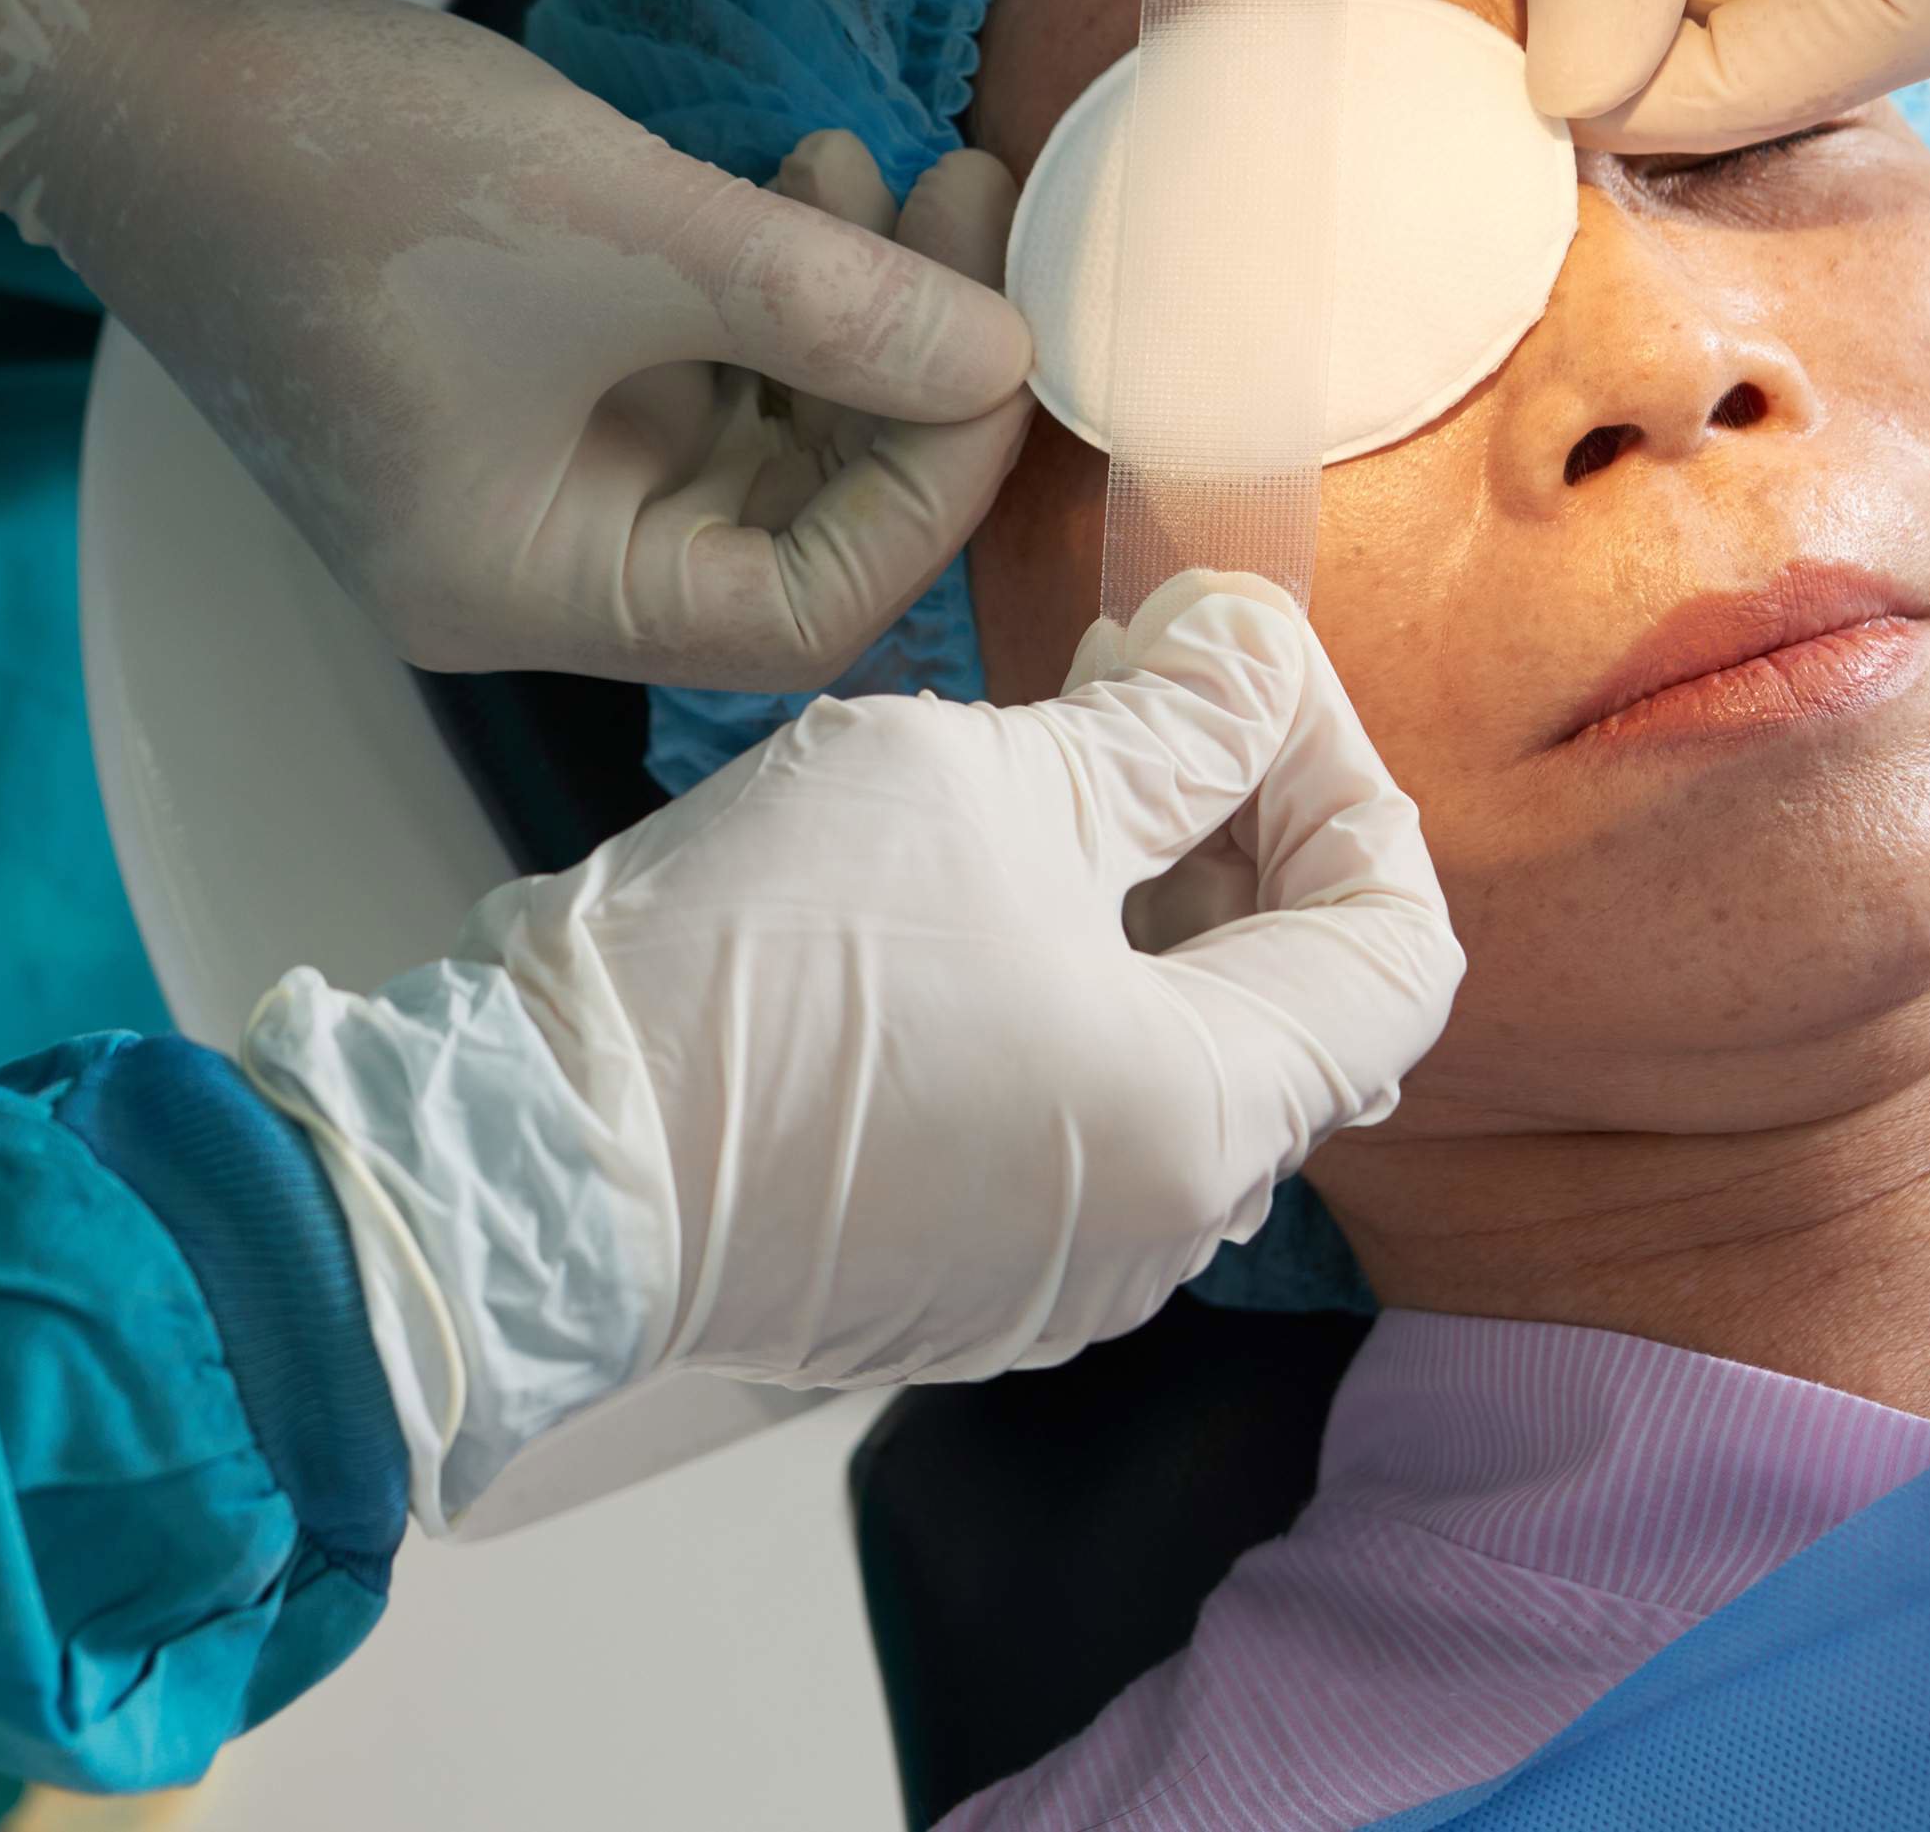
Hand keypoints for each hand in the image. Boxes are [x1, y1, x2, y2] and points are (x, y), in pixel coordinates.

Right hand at [0, 0, 1033, 686]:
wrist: (126, 78)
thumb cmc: (332, 163)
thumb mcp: (617, 224)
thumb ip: (825, 301)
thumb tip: (1007, 355)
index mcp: (520, 592)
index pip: (801, 613)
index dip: (930, 485)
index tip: (1004, 334)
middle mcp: (520, 567)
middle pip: (789, 532)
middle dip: (902, 378)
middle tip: (974, 212)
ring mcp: (514, 476)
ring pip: (752, 441)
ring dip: (845, 314)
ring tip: (885, 163)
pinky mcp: (512, 385)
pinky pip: (689, 374)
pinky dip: (765, 288)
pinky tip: (801, 173)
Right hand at [239, 572, 1461, 1519]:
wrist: (534, 1154)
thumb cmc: (762, 963)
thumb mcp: (988, 782)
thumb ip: (1167, 725)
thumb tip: (1251, 659)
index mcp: (1204, 1122)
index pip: (1395, 940)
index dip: (1342, 773)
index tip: (1239, 666)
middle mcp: (1157, 1230)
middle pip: (1287, 1000)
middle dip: (1241, 819)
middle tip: (1141, 678)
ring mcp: (1047, 1267)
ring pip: (1165, 1051)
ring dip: (1144, 895)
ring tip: (1045, 755)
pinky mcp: (940, 1270)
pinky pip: (1061, 1109)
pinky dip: (1057, 984)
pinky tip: (963, 879)